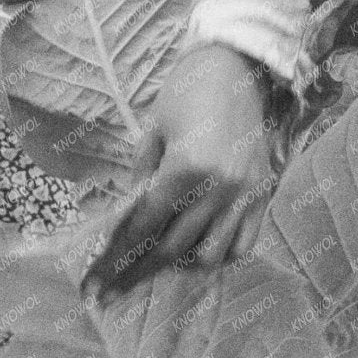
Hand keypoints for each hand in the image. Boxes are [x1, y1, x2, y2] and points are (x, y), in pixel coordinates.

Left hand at [84, 43, 279, 299]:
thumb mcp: (153, 132)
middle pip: (172, 250)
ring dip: (180, 264)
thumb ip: (141, 180)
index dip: (114, 259)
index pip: (142, 227)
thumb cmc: (187, 90)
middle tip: (112, 293)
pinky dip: (218, 254)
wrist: (240, 64)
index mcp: (185, 168)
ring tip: (159, 257)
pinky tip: (198, 248)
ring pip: (210, 256)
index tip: (93, 286)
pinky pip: (243, 244)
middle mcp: (218, 187)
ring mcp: (245, 193)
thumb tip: (128, 222)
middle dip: (136, 274)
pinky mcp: (264, 193)